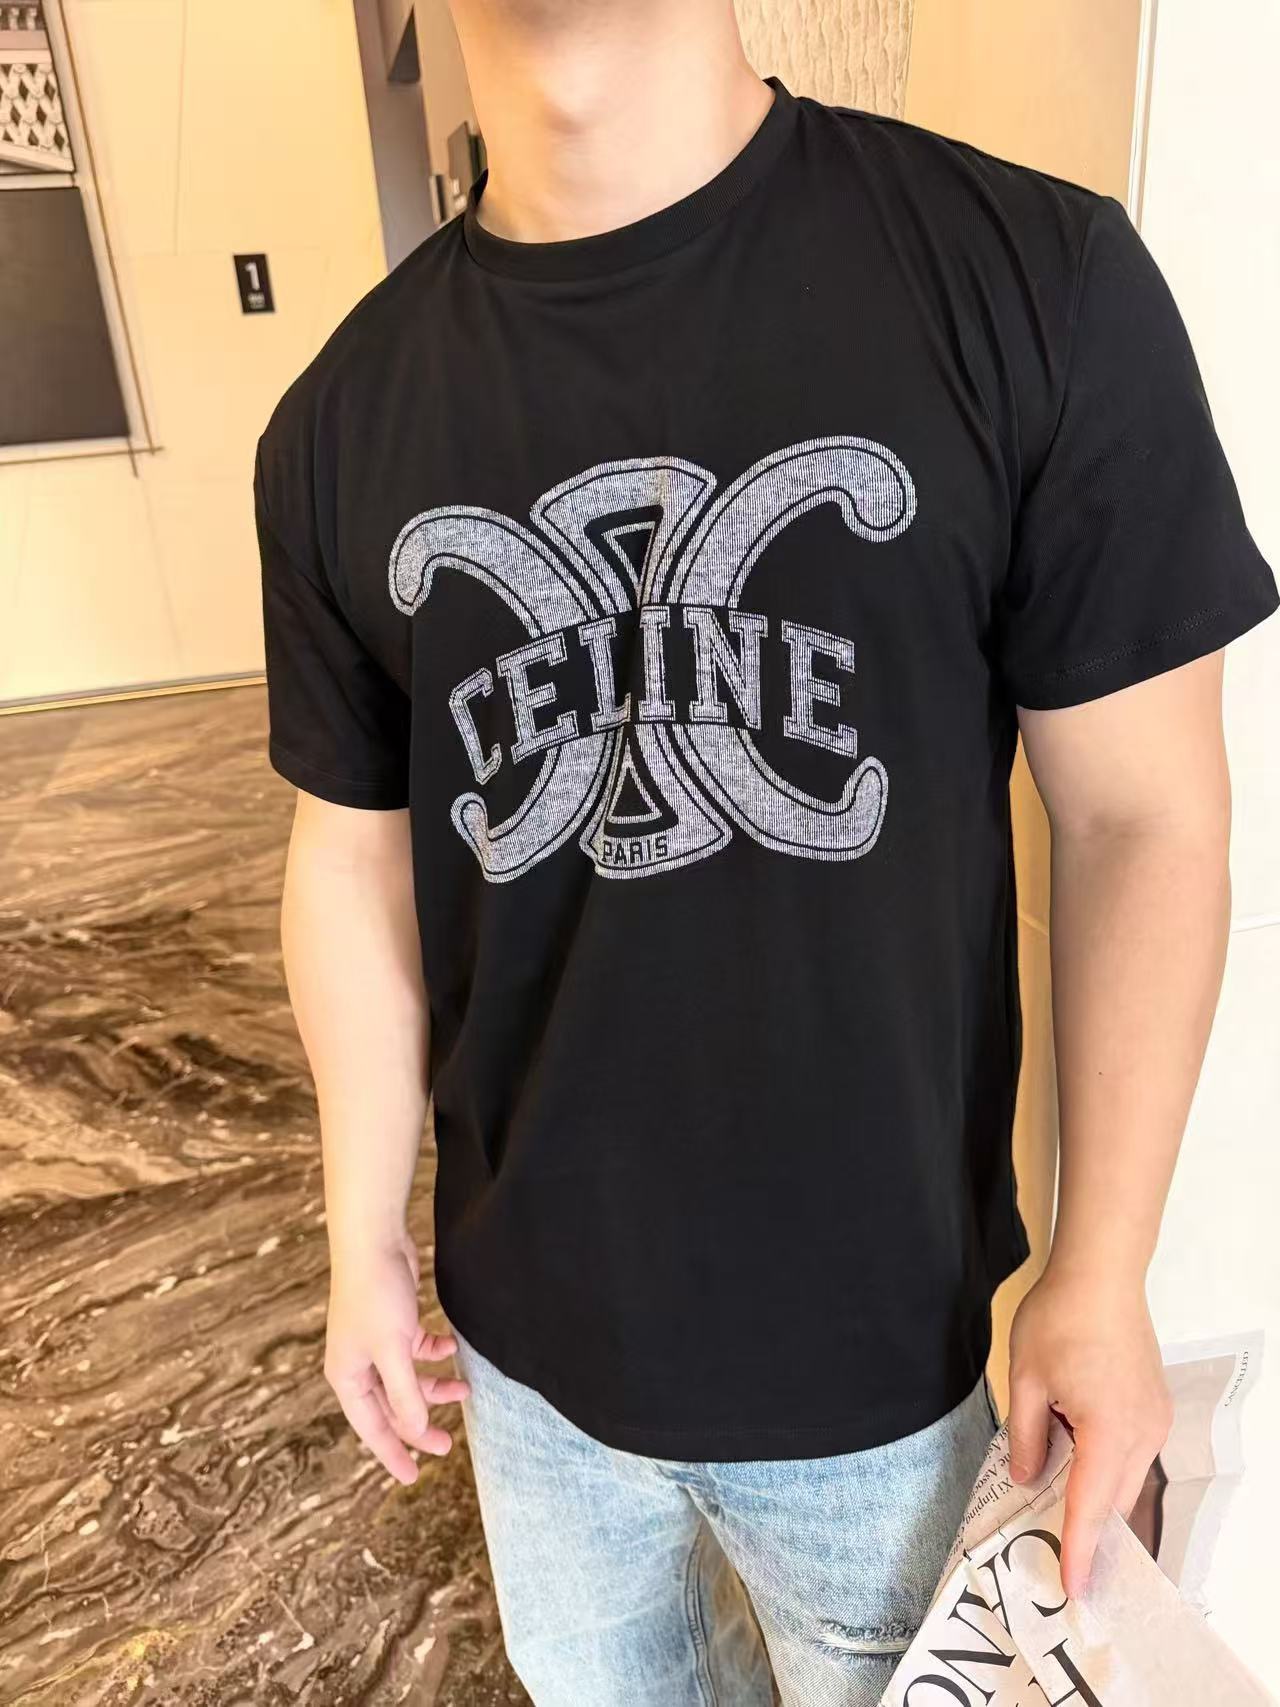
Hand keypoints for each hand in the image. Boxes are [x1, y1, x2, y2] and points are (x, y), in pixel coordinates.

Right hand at [324, 1228, 470, 1483]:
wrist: (374, 1241)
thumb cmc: (375, 1294)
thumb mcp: (393, 1349)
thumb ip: (405, 1392)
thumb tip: (416, 1429)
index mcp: (348, 1377)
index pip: (372, 1428)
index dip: (393, 1453)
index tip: (413, 1477)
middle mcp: (358, 1364)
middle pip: (390, 1407)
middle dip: (419, 1423)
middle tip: (448, 1443)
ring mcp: (375, 1343)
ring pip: (407, 1379)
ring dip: (434, 1386)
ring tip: (465, 1390)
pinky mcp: (393, 1322)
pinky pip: (414, 1350)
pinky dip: (433, 1352)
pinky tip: (451, 1347)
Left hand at [1007, 1266, 1171, 1598]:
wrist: (1101, 1272)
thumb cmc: (1059, 1318)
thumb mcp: (1025, 1379)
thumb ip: (1026, 1436)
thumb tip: (1025, 1476)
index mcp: (1107, 1431)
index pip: (1090, 1506)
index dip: (1079, 1550)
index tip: (1074, 1588)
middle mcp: (1142, 1432)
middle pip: (1114, 1500)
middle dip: (1089, 1533)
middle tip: (1058, 1559)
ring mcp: (1154, 1418)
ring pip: (1126, 1477)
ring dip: (1097, 1496)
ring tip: (1060, 1512)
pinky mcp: (1154, 1404)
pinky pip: (1132, 1453)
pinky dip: (1107, 1467)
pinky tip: (1077, 1463)